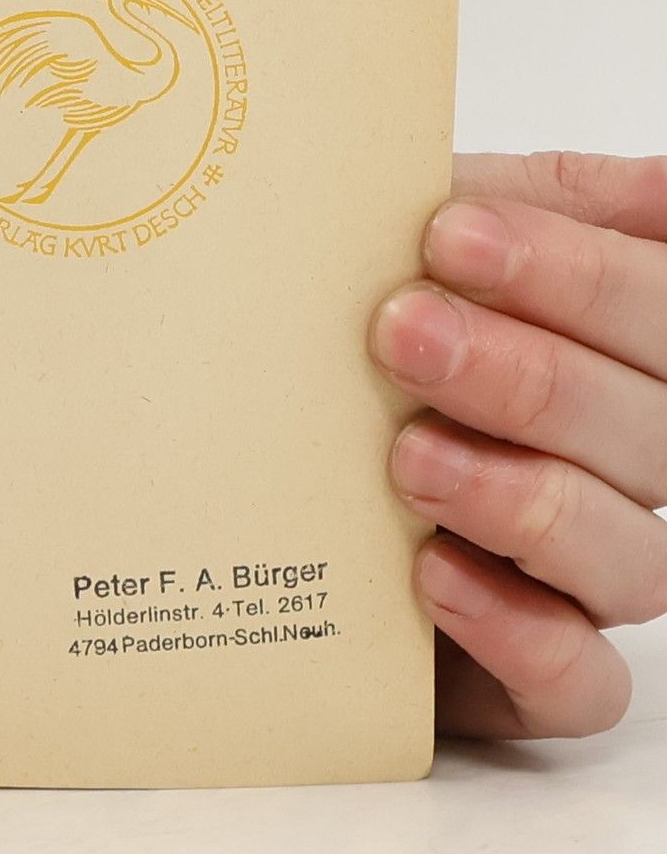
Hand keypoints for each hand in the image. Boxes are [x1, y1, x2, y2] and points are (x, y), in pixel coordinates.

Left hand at [371, 151, 666, 739]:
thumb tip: (574, 171)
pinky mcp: (528, 676)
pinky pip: (577, 681)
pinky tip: (430, 576)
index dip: (582, 271)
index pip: (661, 309)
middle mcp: (617, 465)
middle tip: (401, 329)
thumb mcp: (387, 257)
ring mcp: (581, 577)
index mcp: (611, 354)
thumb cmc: (333, 359)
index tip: (450, 230)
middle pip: (656, 429)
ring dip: (524, 498)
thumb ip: (482, 204)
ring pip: (634, 558)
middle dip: (533, 372)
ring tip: (404, 456)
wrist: (230, 494)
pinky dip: (518, 631)